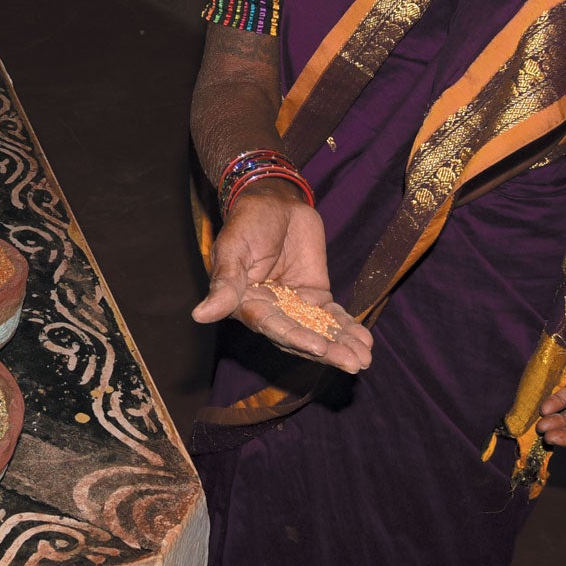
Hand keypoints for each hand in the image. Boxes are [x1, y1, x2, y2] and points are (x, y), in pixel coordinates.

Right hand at [192, 185, 373, 372]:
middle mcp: (271, 310)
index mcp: (246, 303)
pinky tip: (365, 341)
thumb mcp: (234, 247)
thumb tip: (200, 315)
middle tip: (353, 364)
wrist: (273, 201)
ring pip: (319, 330)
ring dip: (341, 346)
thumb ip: (225, 283)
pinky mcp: (314, 295)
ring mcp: (295, 305)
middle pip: (300, 336)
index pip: (272, 326)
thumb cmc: (247, 221)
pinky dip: (347, 328)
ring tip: (364, 360)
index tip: (319, 348)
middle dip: (327, 352)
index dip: (296, 338)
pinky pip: (332, 316)